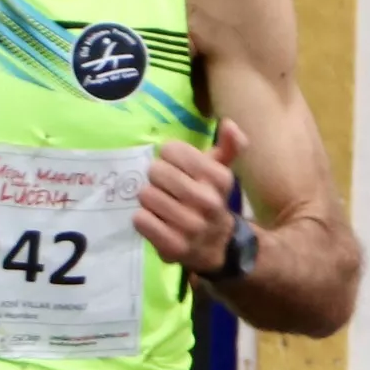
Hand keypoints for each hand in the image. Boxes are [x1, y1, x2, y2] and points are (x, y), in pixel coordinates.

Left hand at [136, 125, 242, 276]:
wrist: (217, 247)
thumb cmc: (211, 201)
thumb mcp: (221, 173)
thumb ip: (228, 146)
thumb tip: (229, 123)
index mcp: (220, 179)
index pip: (171, 150)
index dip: (168, 156)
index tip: (176, 167)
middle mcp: (208, 202)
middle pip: (155, 171)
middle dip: (157, 178)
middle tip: (166, 188)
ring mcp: (191, 226)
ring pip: (145, 195)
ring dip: (149, 200)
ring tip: (162, 206)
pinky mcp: (173, 246)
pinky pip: (140, 220)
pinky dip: (143, 219)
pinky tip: (157, 222)